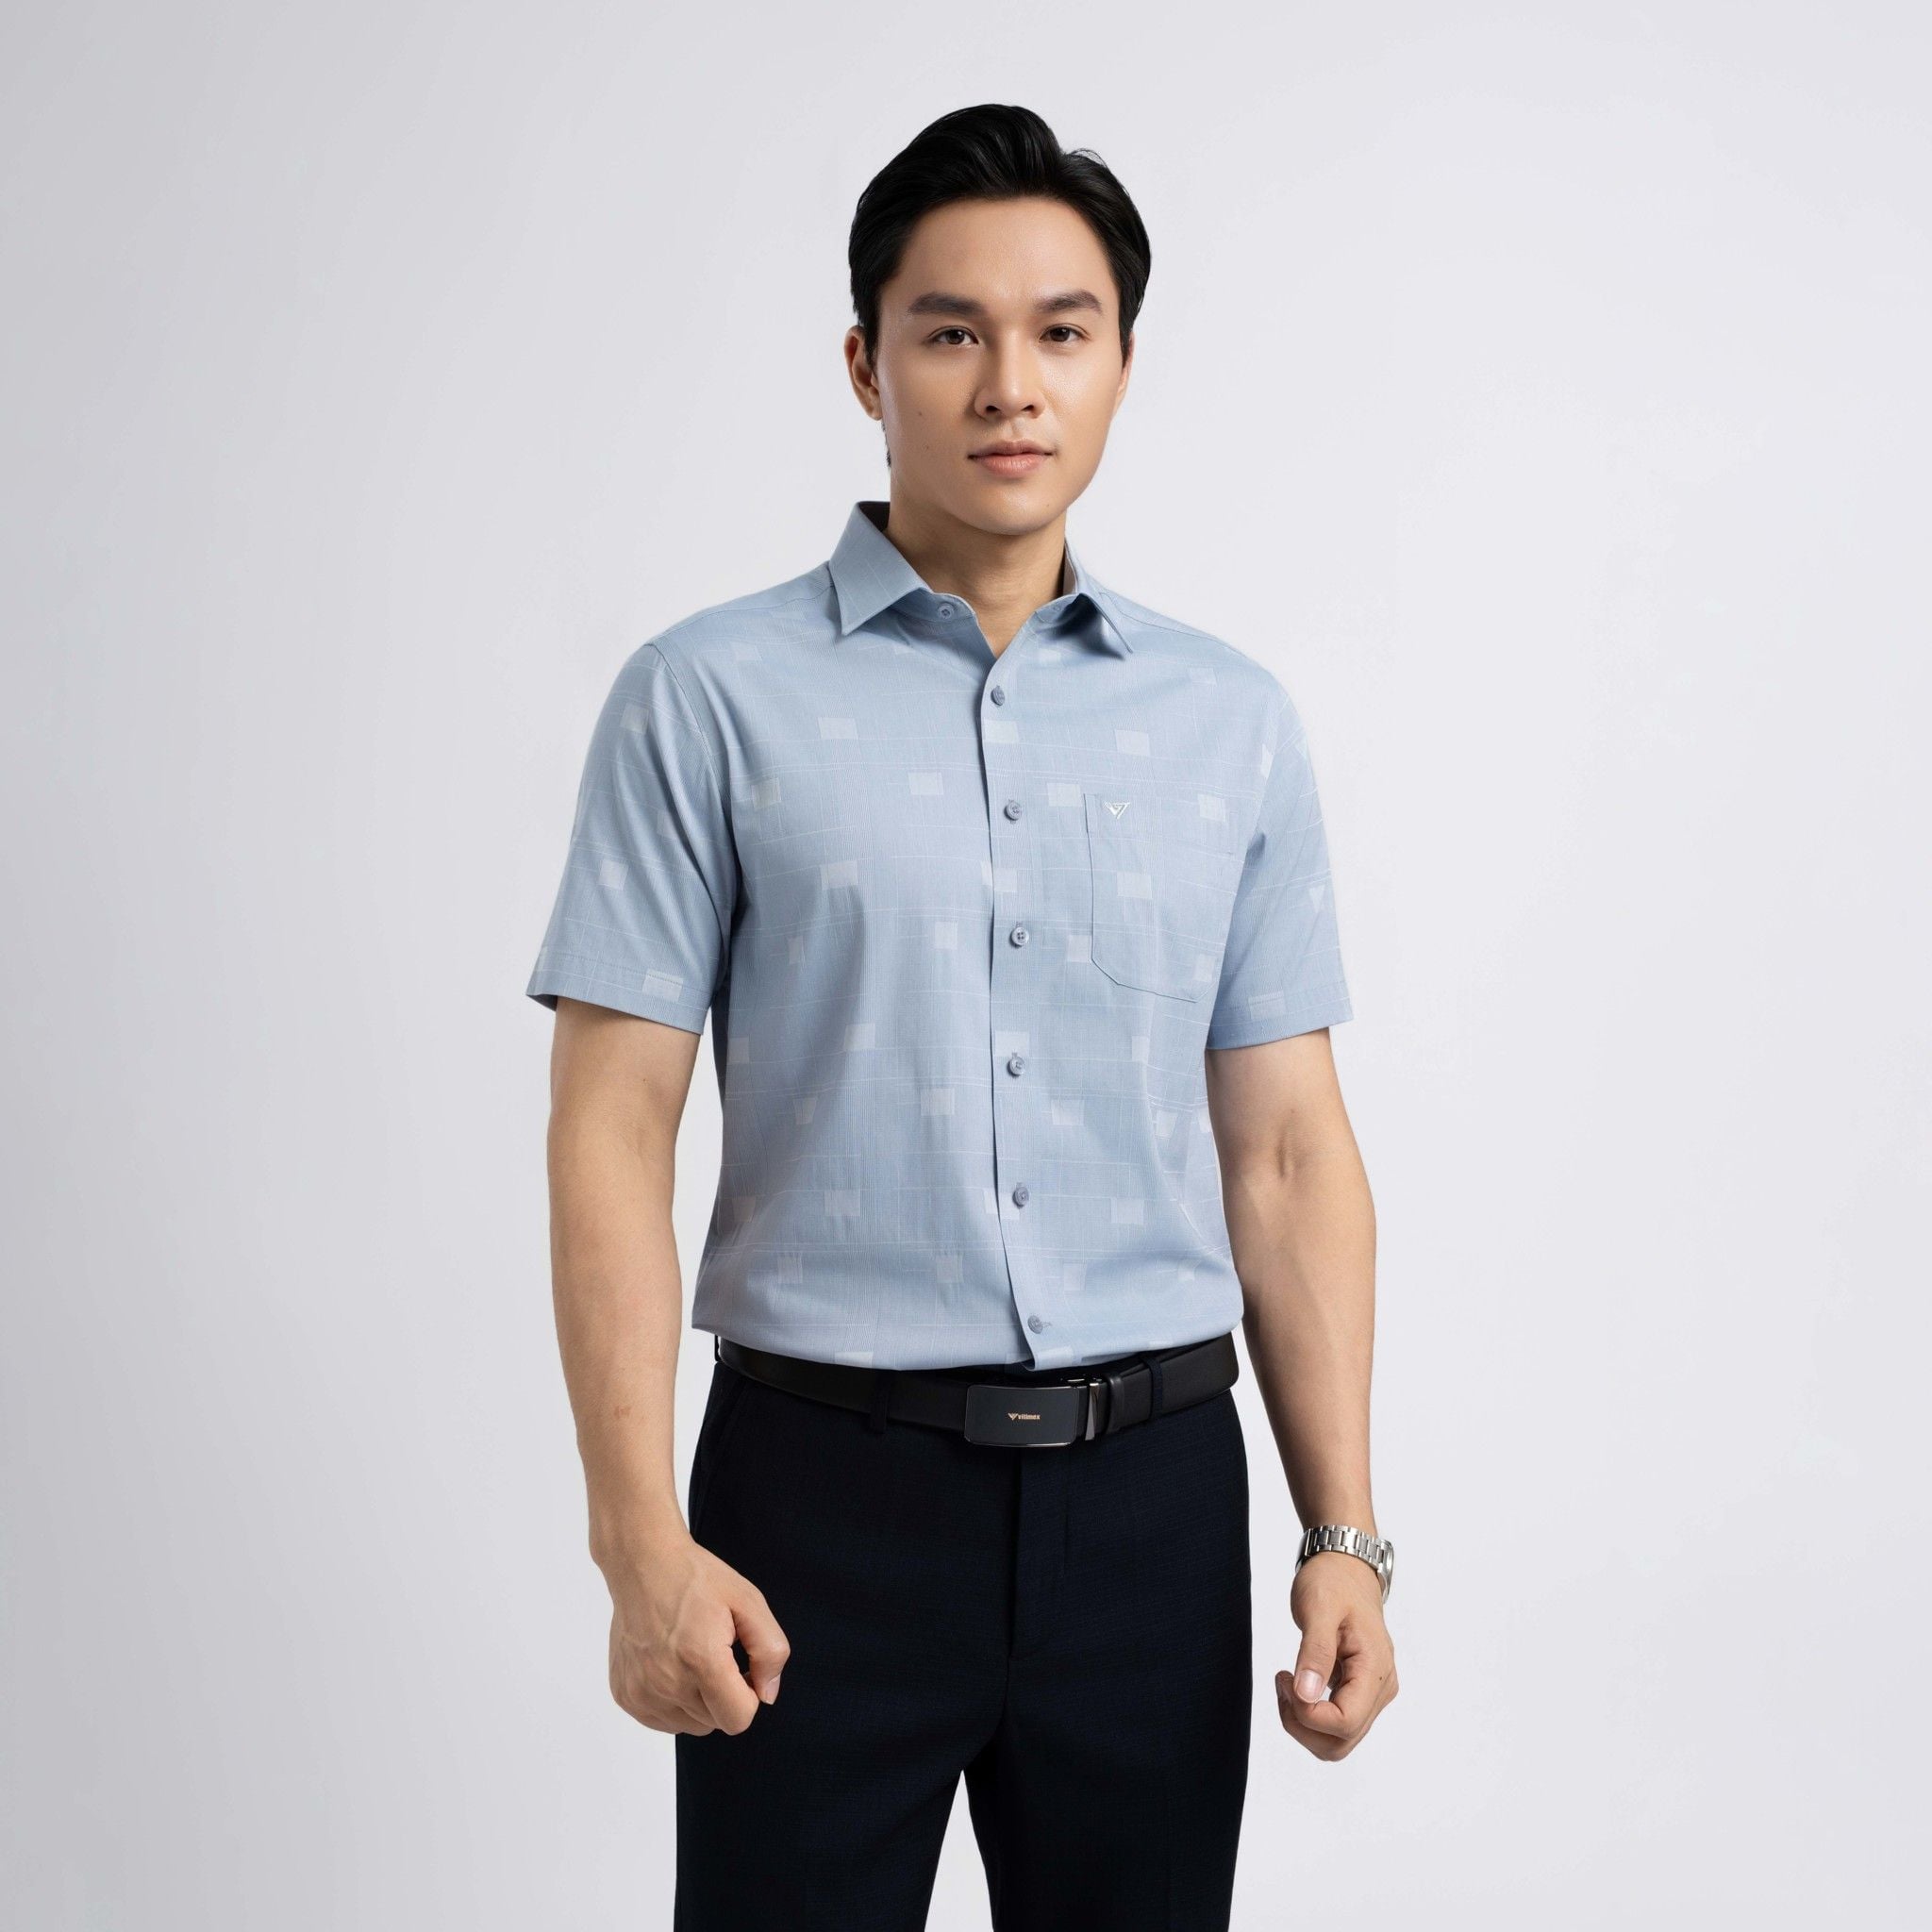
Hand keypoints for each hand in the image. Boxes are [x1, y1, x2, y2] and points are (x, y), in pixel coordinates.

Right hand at [602, 1526, 790, 1735]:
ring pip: (689, 1725)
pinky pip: (662, 1720)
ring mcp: (641, 1692)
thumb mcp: (749, 1601)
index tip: (742, 1668)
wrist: (643, 1565)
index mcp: (701, 1660)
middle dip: (724, 1696)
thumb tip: (767, 1695)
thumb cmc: (695, 1579)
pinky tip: (671, 1665)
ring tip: (692, 1658)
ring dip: (698, 1702)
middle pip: (715, 1723)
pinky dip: (673, 1702)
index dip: (749, 1695)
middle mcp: (667, 1683)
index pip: (738, 1719)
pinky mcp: (625, 1695)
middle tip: (716, 1654)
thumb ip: (770, 1651)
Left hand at [1275, 1551, 1397, 1758]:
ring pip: (1337, 1740)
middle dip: (1301, 1723)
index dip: (1308, 1714)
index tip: (1286, 1679)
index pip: (1345, 1722)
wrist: (1346, 1568)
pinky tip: (1296, 1684)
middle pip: (1340, 1741)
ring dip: (1303, 1722)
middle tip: (1282, 1681)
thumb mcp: (1318, 1607)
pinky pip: (1335, 1724)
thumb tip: (1306, 1696)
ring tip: (1286, 1681)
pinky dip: (1309, 1714)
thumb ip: (1314, 1652)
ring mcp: (1372, 1693)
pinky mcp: (1359, 1692)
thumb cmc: (1333, 1582)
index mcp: (1376, 1669)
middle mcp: (1381, 1688)